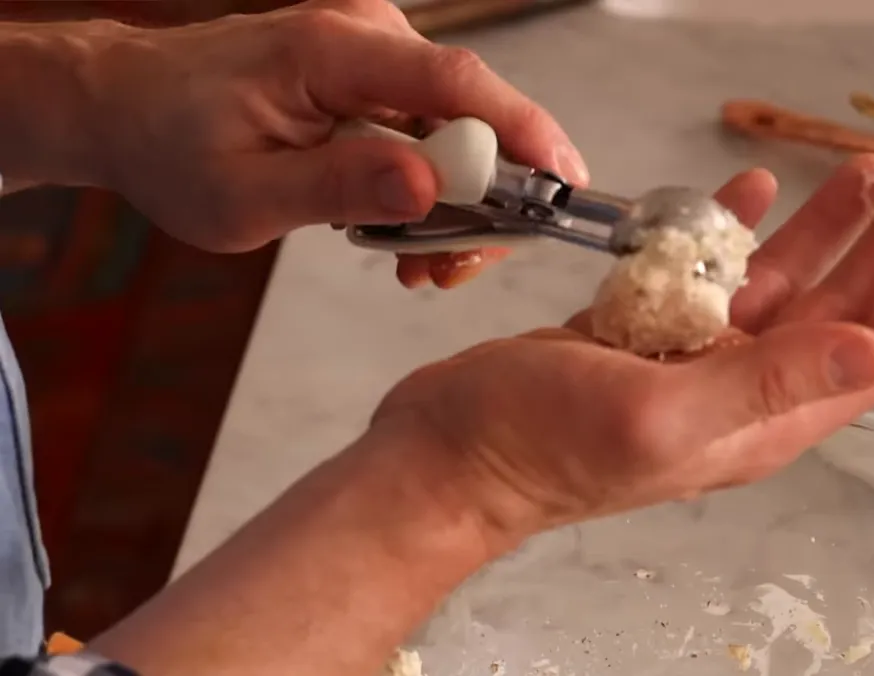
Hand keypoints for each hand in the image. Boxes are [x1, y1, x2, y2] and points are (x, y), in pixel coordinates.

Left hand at [82, 0, 585, 284]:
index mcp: (327, 52)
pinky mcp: (377, 74)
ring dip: (453, 204)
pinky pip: (433, 132)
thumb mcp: (241, 195)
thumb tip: (429, 187)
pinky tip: (401, 229)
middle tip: (451, 271)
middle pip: (471, 114)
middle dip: (483, 200)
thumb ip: (338, 187)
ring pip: (458, 132)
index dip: (523, 131)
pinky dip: (430, 186)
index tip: (564, 185)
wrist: (131, 108)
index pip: (454, 82)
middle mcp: (365, 35)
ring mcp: (375, 51)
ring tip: (415, 265)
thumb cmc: (172, 146)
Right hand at [368, 155, 873, 541]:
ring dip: (827, 228)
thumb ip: (771, 383)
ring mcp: (694, 360)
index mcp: (763, 418)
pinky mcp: (647, 333)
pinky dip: (736, 231)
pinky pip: (711, 274)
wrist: (449, 453)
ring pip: (783, 284)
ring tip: (866, 170)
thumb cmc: (543, 446)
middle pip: (843, 309)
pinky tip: (751, 191)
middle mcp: (741, 390)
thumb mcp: (666, 416)